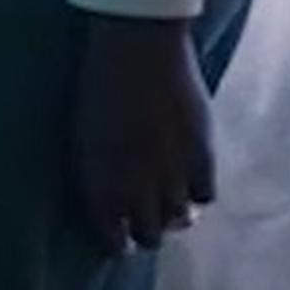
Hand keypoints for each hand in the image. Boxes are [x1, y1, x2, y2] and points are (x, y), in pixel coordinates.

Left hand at [70, 11, 214, 253]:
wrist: (137, 48)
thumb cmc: (98, 85)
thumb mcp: (84, 137)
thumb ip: (97, 174)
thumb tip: (111, 201)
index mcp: (99, 185)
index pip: (112, 238)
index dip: (119, 241)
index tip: (121, 237)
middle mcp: (136, 189)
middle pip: (150, 235)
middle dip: (147, 231)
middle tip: (148, 220)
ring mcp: (172, 175)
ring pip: (180, 220)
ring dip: (175, 215)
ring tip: (172, 203)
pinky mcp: (202, 157)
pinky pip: (206, 195)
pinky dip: (199, 191)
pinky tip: (193, 179)